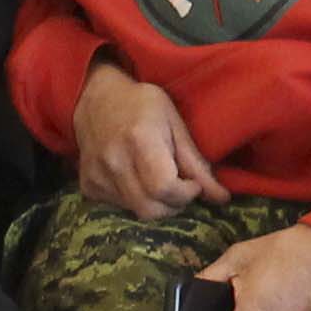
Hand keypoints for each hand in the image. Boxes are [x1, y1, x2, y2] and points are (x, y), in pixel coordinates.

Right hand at [74, 59, 227, 221]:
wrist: (95, 97)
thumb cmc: (141, 104)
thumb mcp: (175, 122)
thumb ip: (196, 162)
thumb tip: (221, 198)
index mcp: (140, 140)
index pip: (165, 188)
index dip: (186, 193)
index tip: (193, 183)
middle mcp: (114, 161)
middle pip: (152, 209)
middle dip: (175, 204)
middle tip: (180, 185)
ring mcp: (97, 175)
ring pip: (138, 212)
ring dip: (157, 204)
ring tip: (159, 179)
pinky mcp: (88, 186)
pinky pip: (120, 208)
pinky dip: (137, 200)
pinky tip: (137, 178)